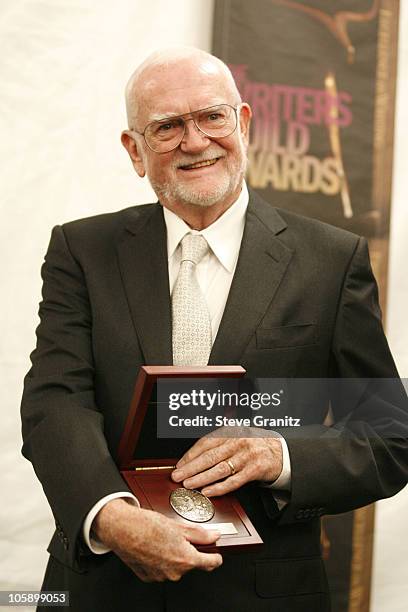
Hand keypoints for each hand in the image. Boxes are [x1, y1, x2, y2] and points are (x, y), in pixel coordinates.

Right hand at [93, 499, 221, 581]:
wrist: (122, 529)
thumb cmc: (147, 525)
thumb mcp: (178, 526)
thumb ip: (199, 534)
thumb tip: (214, 536)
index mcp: (186, 560)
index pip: (211, 563)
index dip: (215, 556)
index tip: (216, 553)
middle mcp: (174, 573)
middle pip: (191, 564)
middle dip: (189, 552)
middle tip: (180, 537)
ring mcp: (161, 577)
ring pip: (175, 567)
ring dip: (174, 556)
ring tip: (163, 539)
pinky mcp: (148, 577)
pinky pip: (161, 570)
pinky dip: (160, 561)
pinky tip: (154, 547)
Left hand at [171, 427, 282, 496]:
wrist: (282, 451)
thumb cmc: (255, 445)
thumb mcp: (237, 436)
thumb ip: (219, 444)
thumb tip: (195, 457)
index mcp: (231, 432)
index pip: (205, 443)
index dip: (190, 455)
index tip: (180, 464)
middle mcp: (237, 442)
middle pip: (209, 456)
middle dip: (191, 468)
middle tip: (178, 476)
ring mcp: (246, 456)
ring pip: (219, 469)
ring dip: (201, 478)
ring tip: (189, 484)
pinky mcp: (254, 470)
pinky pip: (233, 481)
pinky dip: (219, 487)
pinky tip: (208, 491)